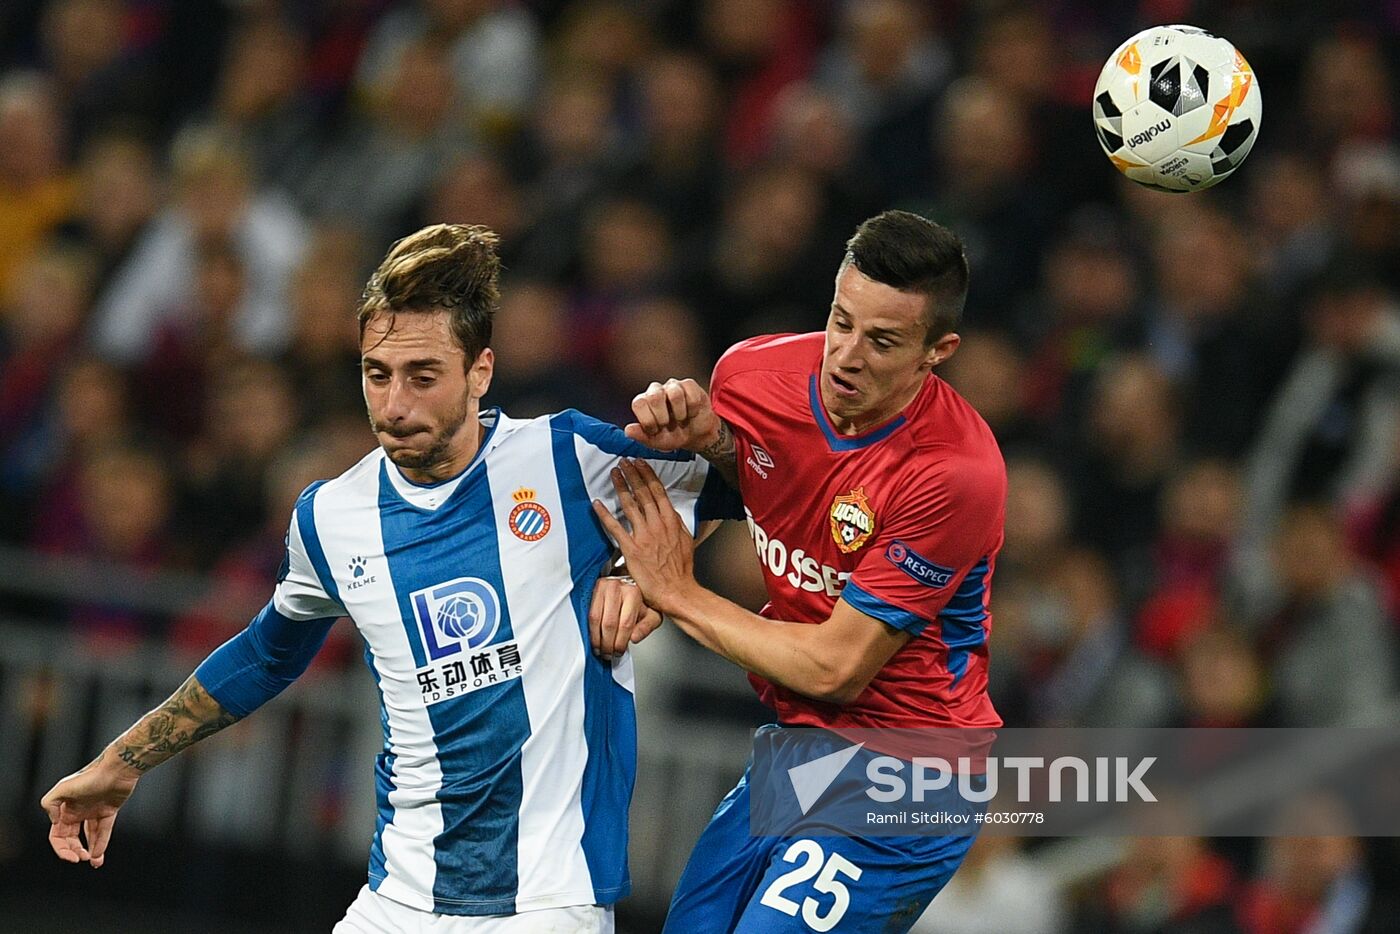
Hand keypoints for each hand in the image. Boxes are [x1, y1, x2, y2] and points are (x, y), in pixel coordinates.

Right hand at [40, 752, 139, 867]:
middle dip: (75, 851)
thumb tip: (54, 822)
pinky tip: (100, 854)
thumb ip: (50, 803)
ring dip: (90, 850)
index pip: (57, 836)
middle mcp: (77, 811)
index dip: (61, 849)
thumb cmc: (91, 776)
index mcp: (64, 809)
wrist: (117, 769)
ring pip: (89, 836)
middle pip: (71, 839)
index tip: (72, 857)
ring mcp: (93, 811)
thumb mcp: (63, 788)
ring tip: (95, 862)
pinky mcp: (108, 811)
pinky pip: (103, 830)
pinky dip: (101, 842)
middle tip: (83, 858)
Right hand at [588, 575, 663, 659]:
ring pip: (595, 619)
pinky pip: (587, 614)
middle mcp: (616, 587)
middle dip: (607, 643)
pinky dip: (589, 629)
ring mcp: (602, 587)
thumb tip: (634, 638)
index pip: (625, 624)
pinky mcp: (592, 589)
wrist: (630, 581)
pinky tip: (592, 637)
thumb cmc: (640, 599)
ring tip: (599, 649)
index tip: (618, 652)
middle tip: (608, 654)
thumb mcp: (651, 613)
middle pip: (608, 623)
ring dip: (595, 638)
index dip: (620, 642)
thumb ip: (646, 627)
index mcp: (633, 593)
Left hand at [592, 459, 697, 616]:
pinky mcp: (631, 548)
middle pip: (642, 492)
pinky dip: (605, 514)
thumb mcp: (685, 540)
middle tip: (624, 461)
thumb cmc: (681, 569)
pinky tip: (597, 504)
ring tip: (614, 473)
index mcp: (671, 520)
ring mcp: (643, 535)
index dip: (647, 474)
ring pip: (629, 504)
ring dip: (621, 486)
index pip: (657, 491)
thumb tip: (671, 512)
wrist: (676, 590)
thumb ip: (677, 524)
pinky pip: (615, 527)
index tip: (640, 463)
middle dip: (632, 474)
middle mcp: (657, 524)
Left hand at [625, 379, 721, 452]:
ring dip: (680, 413)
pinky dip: (692, 409)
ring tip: (681, 420)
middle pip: (654, 396)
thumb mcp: (657, 441)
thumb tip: (628, 430)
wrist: (697, 435)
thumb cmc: (674, 435)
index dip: (647, 420)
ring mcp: (673, 386)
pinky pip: (691, 394)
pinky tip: (691, 413)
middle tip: (668, 425)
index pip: (638, 404)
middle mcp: (656, 391)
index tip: (655, 431)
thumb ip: (641, 436)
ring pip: (675, 394)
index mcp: (644, 403)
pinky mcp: (689, 385)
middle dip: (662, 417)